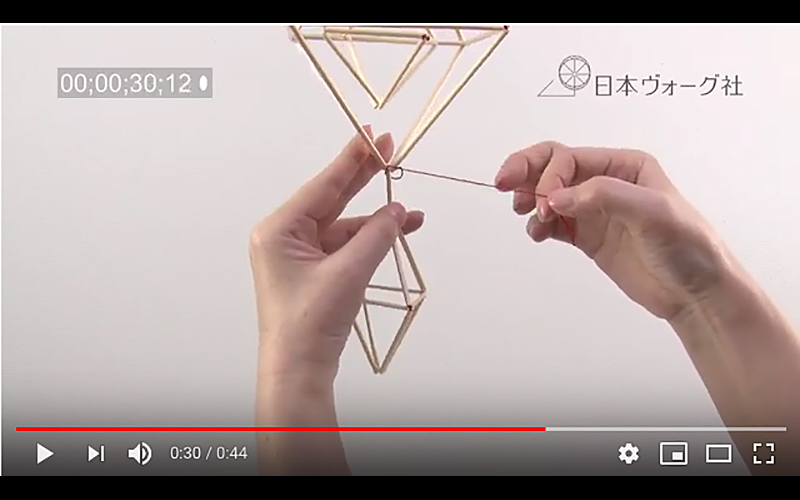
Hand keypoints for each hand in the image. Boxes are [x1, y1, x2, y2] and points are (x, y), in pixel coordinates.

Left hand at [249, 128, 423, 385]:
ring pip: (342, 225)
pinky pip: (344, 245)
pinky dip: (368, 240)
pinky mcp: (312, 270)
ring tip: (409, 212)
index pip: (323, 185)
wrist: (299, 369)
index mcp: (279, 229)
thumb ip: (376, 236)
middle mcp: (284, 236)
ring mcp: (298, 254)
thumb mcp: (348, 273)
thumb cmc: (310, 323)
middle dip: (362, 177)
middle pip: (331, 198)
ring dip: (375, 220)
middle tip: (389, 150)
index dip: (352, 159)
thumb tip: (398, 211)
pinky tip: (394, 233)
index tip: (373, 135)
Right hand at [496, 141, 729, 320]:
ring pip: (548, 194)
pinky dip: (538, 225)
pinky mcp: (588, 236)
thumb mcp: (653, 212)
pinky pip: (553, 223)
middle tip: (503, 183)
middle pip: (553, 167)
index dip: (549, 175)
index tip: (545, 203)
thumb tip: (558, 197)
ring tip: (527, 216)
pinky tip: (537, 233)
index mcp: (624, 166)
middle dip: (526, 172)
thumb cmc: (688, 246)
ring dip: (530, 200)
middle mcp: (606, 182)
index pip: (570, 158)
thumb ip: (605, 196)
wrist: (695, 291)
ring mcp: (595, 210)